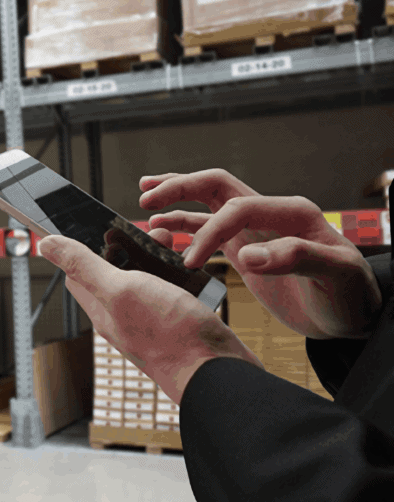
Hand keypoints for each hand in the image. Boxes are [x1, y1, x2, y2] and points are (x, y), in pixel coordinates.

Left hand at [39, 233, 262, 404]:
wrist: (218, 372)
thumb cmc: (169, 337)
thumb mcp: (120, 290)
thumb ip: (84, 266)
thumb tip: (46, 245)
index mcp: (101, 308)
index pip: (78, 271)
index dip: (86, 245)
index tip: (103, 226)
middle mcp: (123, 314)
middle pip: (116, 270)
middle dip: (131, 245)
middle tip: (153, 234)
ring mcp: (151, 318)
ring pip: (147, 277)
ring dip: (158, 256)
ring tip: (174, 246)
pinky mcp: (178, 319)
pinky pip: (172, 288)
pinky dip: (179, 272)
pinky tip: (190, 267)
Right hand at [140, 169, 383, 340]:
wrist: (354, 315)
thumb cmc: (351, 295)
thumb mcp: (336, 276)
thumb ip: (295, 258)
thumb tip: (249, 255)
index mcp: (293, 213)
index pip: (237, 207)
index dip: (207, 231)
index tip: (188, 262)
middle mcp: (271, 214)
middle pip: (217, 186)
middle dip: (179, 188)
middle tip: (146, 197)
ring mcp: (257, 230)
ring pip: (209, 204)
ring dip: (177, 201)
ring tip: (146, 206)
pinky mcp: (247, 249)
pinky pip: (210, 229)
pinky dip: (185, 226)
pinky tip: (163, 231)